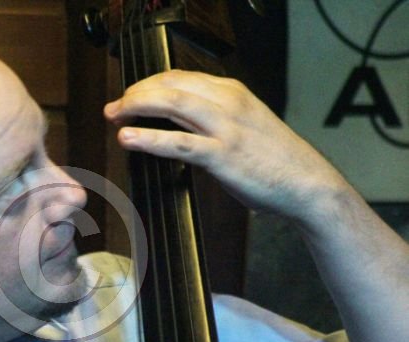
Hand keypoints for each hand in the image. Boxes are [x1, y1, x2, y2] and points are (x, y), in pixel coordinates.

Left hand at [103, 70, 350, 225]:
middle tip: (115, 107)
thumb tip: (177, 127)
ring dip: (137, 106)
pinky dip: (149, 138)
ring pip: (172, 103)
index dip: (148, 84)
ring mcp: (225, 127)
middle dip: (136, 93)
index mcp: (232, 92)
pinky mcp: (222, 154)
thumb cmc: (275, 159)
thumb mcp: (244, 125)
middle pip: (170, 84)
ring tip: (116, 116)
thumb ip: (212, 121)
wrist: (308, 183)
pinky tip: (129, 138)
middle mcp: (228, 102)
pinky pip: (178, 142)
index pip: (180, 77)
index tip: (130, 96)